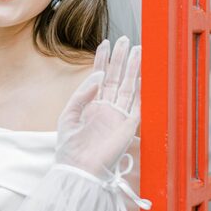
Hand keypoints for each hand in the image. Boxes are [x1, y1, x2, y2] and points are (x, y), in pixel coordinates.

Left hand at [56, 37, 140, 177]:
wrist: (78, 170)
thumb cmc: (71, 148)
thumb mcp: (69, 115)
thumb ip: (82, 94)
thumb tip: (98, 75)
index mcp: (92, 106)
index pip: (99, 77)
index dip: (102, 60)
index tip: (106, 43)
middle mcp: (106, 109)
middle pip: (116, 78)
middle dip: (120, 59)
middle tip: (125, 40)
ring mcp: (118, 116)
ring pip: (128, 87)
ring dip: (132, 69)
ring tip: (136, 50)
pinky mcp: (128, 127)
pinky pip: (137, 105)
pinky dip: (141, 91)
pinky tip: (142, 76)